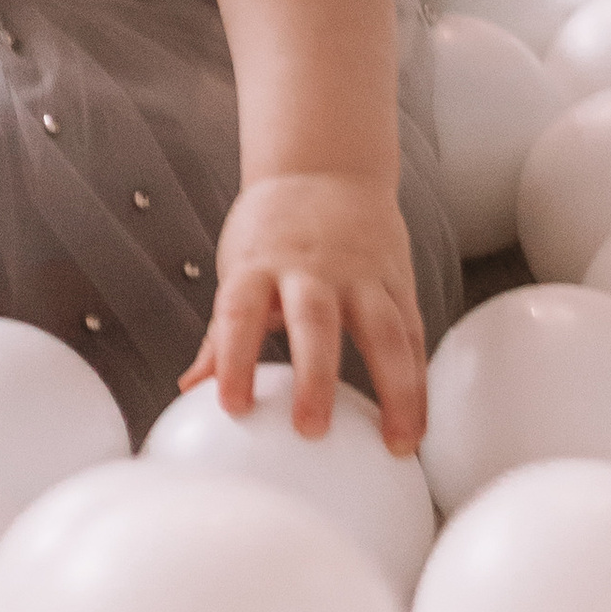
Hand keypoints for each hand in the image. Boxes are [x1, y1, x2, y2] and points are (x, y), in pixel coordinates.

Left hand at [184, 171, 427, 454]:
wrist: (324, 168)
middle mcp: (312, 269)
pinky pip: (412, 334)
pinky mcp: (397, 281)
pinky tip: (418, 423)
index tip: (232, 407)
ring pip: (383, 330)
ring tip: (398, 444)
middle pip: (314, 321)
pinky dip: (418, 380)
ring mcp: (361, 273)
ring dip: (395, 390)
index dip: (234, 359)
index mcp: (260, 266)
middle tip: (311, 429)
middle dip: (314, 376)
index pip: (239, 312)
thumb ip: (222, 335)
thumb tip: (191, 388)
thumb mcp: (239, 270)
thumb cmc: (272, 233)